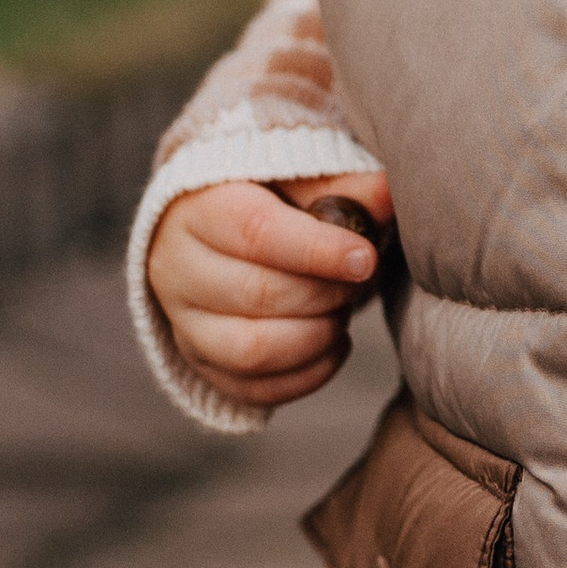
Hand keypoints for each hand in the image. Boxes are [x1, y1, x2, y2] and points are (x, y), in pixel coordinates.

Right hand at [148, 171, 394, 408]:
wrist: (217, 233)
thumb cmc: (267, 198)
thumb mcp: (298, 178)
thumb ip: (341, 186)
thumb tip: (388, 193)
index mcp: (200, 208)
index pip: (256, 233)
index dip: (318, 250)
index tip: (366, 259)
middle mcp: (178, 268)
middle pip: (257, 295)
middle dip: (324, 294)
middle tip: (358, 280)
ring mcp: (184, 323)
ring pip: (250, 352)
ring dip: (315, 338)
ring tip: (342, 312)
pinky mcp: (201, 364)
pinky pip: (254, 389)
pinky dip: (307, 375)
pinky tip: (334, 345)